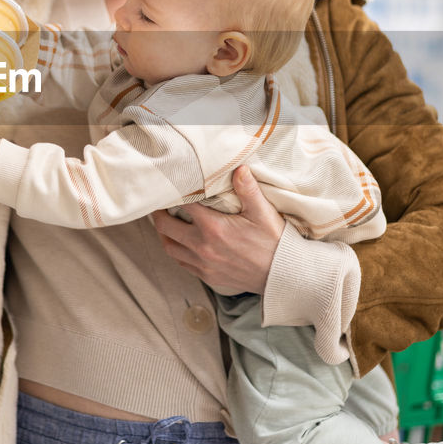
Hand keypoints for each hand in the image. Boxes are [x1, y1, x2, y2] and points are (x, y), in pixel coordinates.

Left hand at [150, 165, 282, 294]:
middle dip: (159, 214)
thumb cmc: (274, 242)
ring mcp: (203, 264)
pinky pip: (181, 263)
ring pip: (170, 248)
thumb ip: (248, 189)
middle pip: (166, 227)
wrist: (283, 276)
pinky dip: (176, 251)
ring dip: (164, 234)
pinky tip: (180, 243)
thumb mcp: (263, 212)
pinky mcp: (208, 276)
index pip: (183, 205)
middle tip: (159, 204)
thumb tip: (239, 167)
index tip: (173, 185)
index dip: (175, 193)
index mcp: (213, 228)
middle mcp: (202, 247)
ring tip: (165, 222)